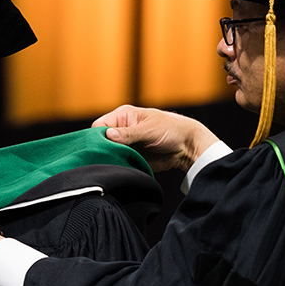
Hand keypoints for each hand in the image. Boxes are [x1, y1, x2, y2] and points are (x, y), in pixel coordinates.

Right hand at [92, 105, 219, 172]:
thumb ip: (128, 133)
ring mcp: (125, 144)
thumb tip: (107, 135)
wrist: (187, 147)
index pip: (99, 125)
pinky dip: (118, 166)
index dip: (96, 137)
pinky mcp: (131, 156)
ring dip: (110, 159)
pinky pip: (118, 162)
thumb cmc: (171, 129)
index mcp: (123, 116)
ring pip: (108, 152)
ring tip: (115, 164)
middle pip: (100, 140)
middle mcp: (121, 129)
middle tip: (106, 158)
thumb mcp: (149, 129)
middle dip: (102, 149)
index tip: (100, 148)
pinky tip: (119, 169)